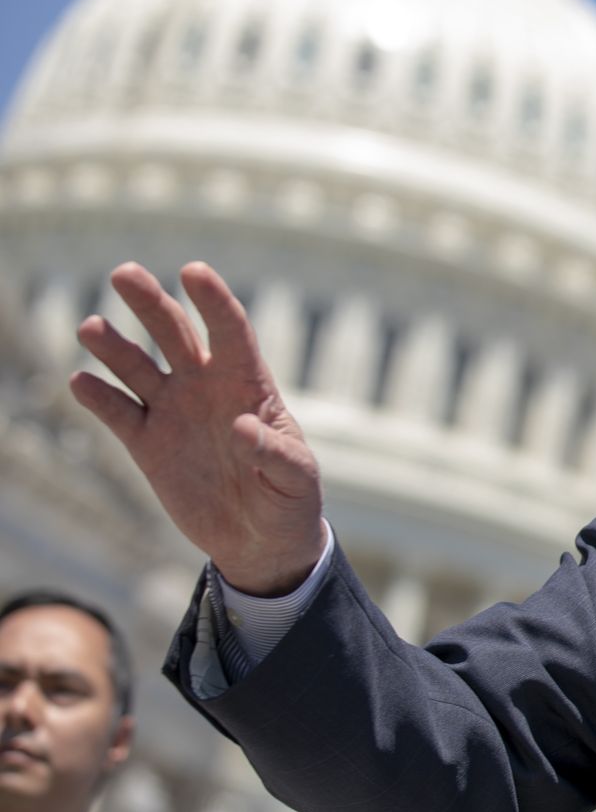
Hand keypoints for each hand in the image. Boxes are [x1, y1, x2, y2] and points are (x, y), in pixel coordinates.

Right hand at [70, 261, 326, 594]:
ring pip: (137, 366)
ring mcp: (173, 411)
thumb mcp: (296, 479)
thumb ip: (275, 453)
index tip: (192, 271)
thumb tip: (242, 427)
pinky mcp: (147, 443)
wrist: (261, 540)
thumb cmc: (291, 500)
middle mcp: (206, 387)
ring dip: (114, 346)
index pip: (230, 330)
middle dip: (151, 303)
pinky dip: (98, 397)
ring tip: (90, 327)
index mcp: (249, 384)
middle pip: (175, 333)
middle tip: (124, 273)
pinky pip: (118, 412)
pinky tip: (82, 382)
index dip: (213, 300)